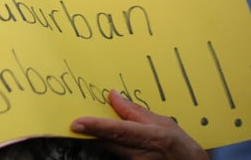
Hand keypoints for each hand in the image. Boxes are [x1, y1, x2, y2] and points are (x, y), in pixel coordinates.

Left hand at [70, 90, 207, 158]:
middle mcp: (140, 154)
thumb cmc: (179, 145)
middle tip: (72, 121)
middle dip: (90, 131)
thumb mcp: (162, 122)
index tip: (77, 123)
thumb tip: (113, 96)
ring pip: (109, 148)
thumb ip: (135, 111)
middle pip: (107, 141)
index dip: (97, 127)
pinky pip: (113, 153)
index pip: (118, 131)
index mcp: (150, 137)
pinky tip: (103, 136)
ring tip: (89, 125)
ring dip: (98, 136)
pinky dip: (107, 143)